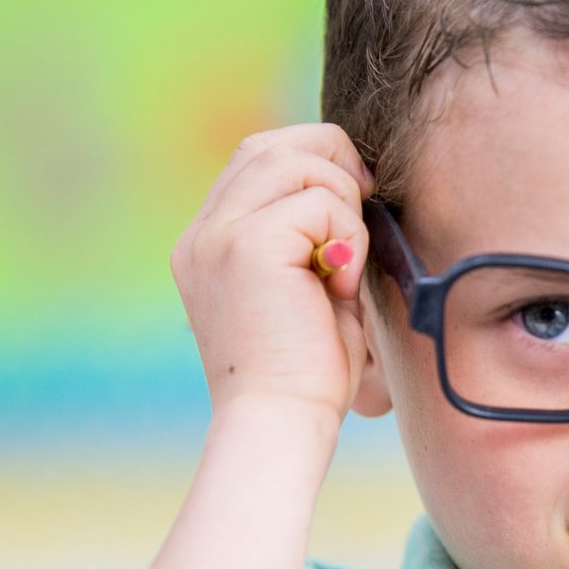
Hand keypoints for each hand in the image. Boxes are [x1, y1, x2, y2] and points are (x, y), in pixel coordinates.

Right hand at [170, 123, 374, 418]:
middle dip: (332, 161)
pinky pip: (317, 201)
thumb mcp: (307, 289)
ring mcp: (218, 237)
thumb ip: (312, 237)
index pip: (255, 160)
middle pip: (270, 145)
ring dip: (342, 203)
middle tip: (366, 206)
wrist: (283, 423)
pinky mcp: (246, 246)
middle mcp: (202, 235)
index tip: (356, 199)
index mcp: (207, 245)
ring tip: (345, 266)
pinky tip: (341, 285)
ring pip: (296, 162)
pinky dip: (347, 235)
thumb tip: (352, 186)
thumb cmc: (307, 374)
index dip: (313, 160)